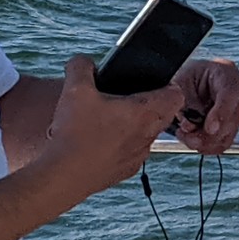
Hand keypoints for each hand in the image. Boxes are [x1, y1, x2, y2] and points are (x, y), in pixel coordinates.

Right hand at [36, 56, 182, 204]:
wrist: (62, 176)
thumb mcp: (74, 88)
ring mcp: (137, 157)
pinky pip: (129, 153)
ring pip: (145, 135)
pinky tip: (96, 142)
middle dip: (146, 104)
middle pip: (161, 114)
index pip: (176, 95)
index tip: (151, 82)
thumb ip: (82, 66)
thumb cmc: (74, 134)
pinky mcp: (124, 172)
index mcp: (144, 113)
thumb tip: (84, 63)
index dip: (166, 84)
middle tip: (122, 98)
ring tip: (105, 120)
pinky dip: (118, 146)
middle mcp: (147, 136)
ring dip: (131, 126)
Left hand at [172, 57, 238, 154]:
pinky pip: (223, 143)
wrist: (188, 82)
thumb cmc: (184, 78)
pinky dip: (207, 146)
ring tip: (187, 137)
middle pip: (231, 120)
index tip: (210, 128)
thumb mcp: (179, 82)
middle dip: (208, 135)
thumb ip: (183, 102)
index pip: (231, 93)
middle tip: (188, 137)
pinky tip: (193, 139)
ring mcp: (236, 109)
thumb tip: (190, 126)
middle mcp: (236, 91)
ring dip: (205, 143)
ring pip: (228, 136)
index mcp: (224, 72)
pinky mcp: (231, 125)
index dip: (222, 113)